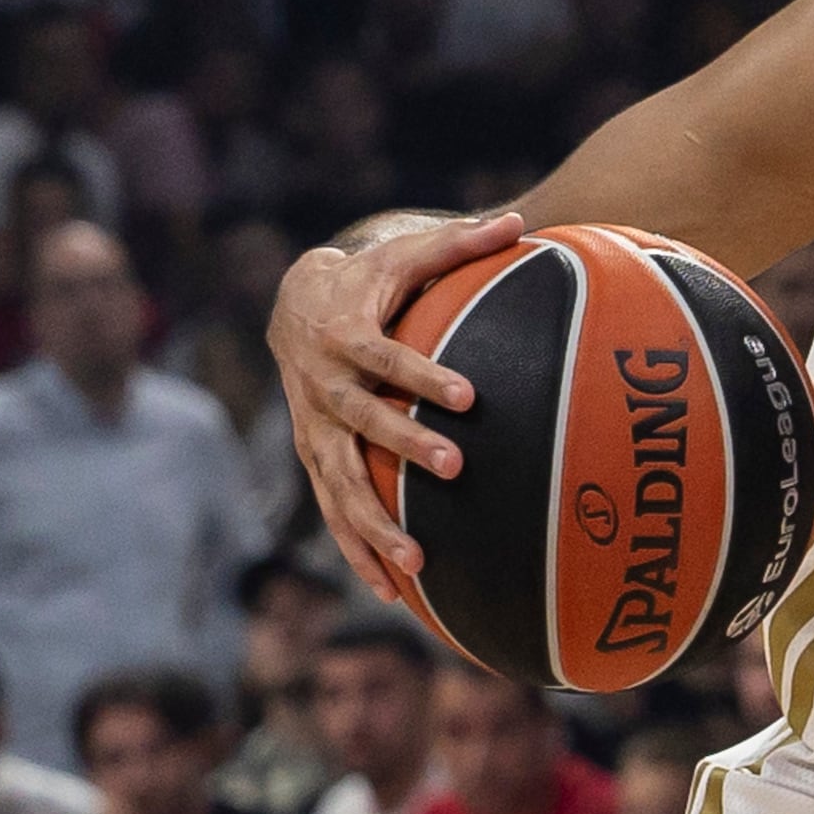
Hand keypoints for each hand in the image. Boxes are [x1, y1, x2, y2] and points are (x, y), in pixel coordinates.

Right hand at [273, 208, 519, 602]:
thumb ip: (459, 244)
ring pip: (338, 482)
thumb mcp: (404, 257)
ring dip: (373, 524)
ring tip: (418, 563)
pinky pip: (332, 511)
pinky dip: (357, 550)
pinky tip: (392, 592)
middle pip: (361, 422)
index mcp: (344, 336)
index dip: (422, 376)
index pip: (385, 358)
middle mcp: (321, 386)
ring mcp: (314, 428)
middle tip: (455, 469)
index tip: (469, 396)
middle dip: (404, 448)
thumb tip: (519, 222)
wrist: (294, 305)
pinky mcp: (314, 457)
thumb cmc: (368, 281)